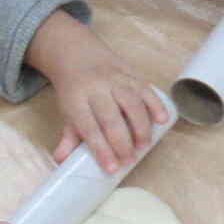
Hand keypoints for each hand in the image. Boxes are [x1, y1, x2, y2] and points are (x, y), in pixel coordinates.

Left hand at [24, 11, 170, 171]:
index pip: (89, 128)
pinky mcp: (131, 74)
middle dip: (122, 142)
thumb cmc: (74, 91)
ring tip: (144, 146)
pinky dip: (156, 104)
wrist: (77, 54)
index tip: (112, 168)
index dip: (102, 150)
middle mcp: (96, 88)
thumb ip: (68, 137)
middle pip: (111, 118)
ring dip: (140, 126)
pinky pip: (146, 89)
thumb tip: (61, 160)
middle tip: (129, 160)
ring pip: (131, 103)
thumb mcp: (67, 112)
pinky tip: (162, 120)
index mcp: (76, 101)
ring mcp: (115, 79)